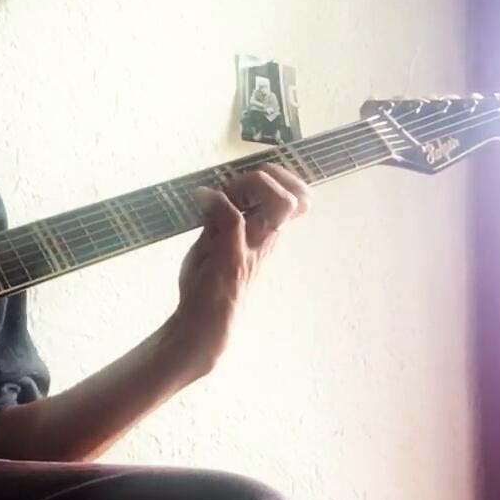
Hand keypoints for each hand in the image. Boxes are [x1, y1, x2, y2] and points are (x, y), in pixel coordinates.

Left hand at [166, 164, 310, 378]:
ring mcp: (252, 247)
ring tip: (223, 195)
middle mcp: (266, 240)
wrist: (202, 323)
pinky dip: (215, 199)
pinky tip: (200, 198)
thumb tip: (218, 190)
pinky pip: (232, 215)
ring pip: (277, 202)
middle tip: (239, 185)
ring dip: (249, 186)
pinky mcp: (232, 256)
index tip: (251, 179)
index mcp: (265, 235)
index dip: (282, 178)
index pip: (298, 200)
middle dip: (269, 176)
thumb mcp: (217, 244)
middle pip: (295, 197)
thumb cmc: (209, 286)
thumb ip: (222, 219)